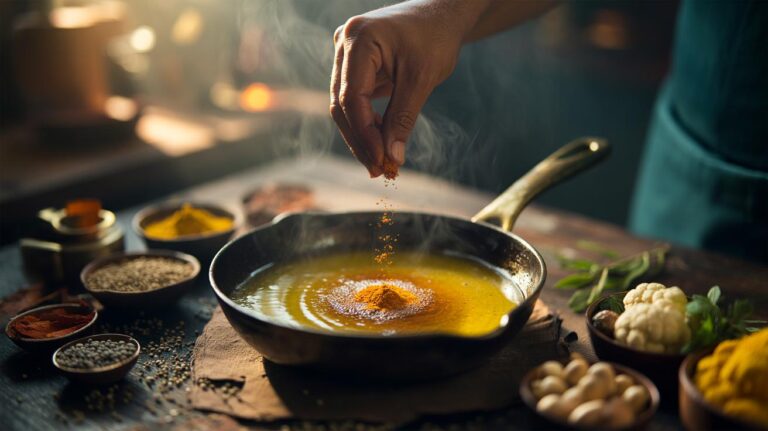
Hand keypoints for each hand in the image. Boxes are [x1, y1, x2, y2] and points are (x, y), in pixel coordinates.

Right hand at [330, 0, 484, 176]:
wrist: (442, 15)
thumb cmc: (435, 38)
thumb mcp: (422, 79)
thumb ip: (403, 118)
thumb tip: (392, 157)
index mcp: (358, 39)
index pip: (351, 97)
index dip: (364, 133)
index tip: (380, 161)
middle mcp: (344, 43)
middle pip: (341, 103)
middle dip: (360, 140)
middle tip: (378, 170)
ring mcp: (345, 53)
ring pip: (344, 105)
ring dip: (361, 136)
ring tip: (380, 163)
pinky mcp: (352, 64)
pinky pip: (353, 99)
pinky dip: (366, 123)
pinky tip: (380, 144)